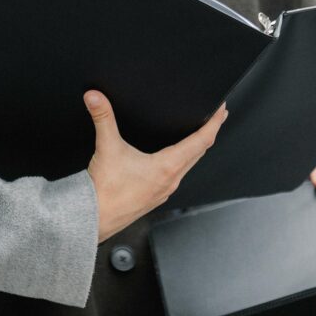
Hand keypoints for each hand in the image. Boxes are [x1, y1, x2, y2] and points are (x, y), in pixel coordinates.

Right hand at [85, 90, 226, 242]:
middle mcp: (171, 180)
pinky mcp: (156, 196)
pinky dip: (183, 162)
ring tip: (200, 136)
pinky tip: (175, 159)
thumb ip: (103, 118)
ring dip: (197, 149)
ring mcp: (164, 190)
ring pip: (189, 165)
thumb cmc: (104, 192)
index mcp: (167, 167)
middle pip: (199, 153)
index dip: (213, 124)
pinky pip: (177, 176)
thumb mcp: (107, 148)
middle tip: (217, 117)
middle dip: (210, 133)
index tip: (221, 111)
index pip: (201, 141)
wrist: (94, 218)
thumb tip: (95, 97)